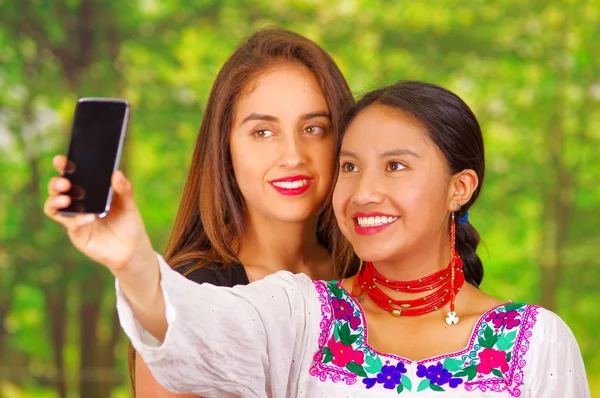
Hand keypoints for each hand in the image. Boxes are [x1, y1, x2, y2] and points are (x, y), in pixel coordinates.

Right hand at [44, 155, 154, 274]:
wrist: (131, 248)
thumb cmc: (128, 222)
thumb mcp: (129, 204)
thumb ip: (124, 189)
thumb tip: (117, 173)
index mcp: (89, 190)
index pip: (72, 175)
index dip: (63, 166)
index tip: (61, 160)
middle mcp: (78, 202)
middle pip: (57, 189)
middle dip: (56, 183)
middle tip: (64, 182)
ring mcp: (74, 218)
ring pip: (53, 207)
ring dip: (56, 201)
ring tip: (66, 199)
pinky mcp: (76, 233)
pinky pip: (70, 224)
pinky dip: (77, 219)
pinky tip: (89, 218)